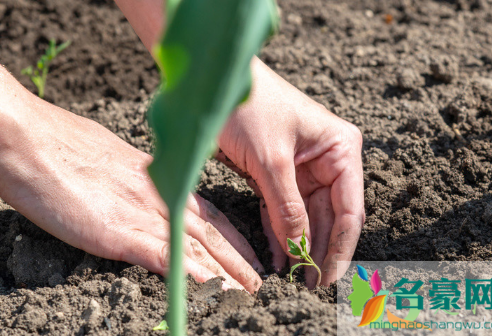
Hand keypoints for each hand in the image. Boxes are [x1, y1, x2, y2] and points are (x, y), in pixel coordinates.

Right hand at [0, 68, 262, 292]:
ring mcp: (144, 214)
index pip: (208, 211)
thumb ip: (136, 183)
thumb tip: (141, 198)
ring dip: (227, 271)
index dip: (232, 235)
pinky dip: (193, 275)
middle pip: (213, 231)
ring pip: (199, 246)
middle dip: (240, 257)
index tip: (248, 252)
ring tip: (249, 291)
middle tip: (261, 279)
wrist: (30, 143)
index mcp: (159, 180)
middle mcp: (161, 197)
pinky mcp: (121, 233)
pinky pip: (167, 257)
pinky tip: (212, 289)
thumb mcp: (114, 162)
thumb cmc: (65, 147)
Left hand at [217, 58, 364, 287]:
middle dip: (319, 250)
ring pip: (307, 216)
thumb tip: (298, 249)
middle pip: (329, 216)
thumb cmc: (249, 105)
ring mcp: (304, 168)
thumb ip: (287, 206)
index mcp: (340, 149)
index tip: (328, 277)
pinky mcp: (280, 173)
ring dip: (300, 245)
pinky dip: (280, 231)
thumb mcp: (270, 160)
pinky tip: (278, 255)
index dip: (340, 247)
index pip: (349, 209)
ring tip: (295, 277)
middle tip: (310, 285)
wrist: (216, 82)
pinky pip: (284, 209)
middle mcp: (328, 160)